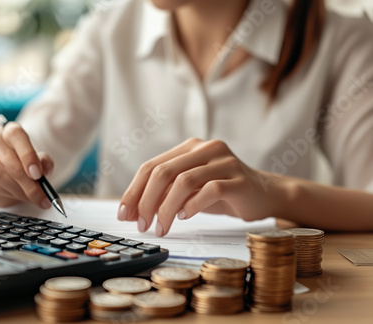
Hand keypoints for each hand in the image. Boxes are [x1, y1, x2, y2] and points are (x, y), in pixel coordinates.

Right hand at [0, 122, 53, 208]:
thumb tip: (44, 169)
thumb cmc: (24, 166)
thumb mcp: (38, 163)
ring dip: (15, 189)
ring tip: (29, 197)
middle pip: (7, 159)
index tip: (38, 175)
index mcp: (9, 130)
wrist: (7, 180)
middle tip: (40, 196)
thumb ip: (44, 163)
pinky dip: (2, 192)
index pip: (15, 134)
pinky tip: (13, 196)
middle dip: (26, 182)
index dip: (27, 155)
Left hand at [118, 138, 287, 236]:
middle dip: (146, 201)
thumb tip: (130, 212)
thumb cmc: (221, 193)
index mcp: (188, 147)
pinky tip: (185, 217)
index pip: (151, 166)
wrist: (263, 195)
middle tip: (142, 226)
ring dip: (166, 208)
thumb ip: (162, 195)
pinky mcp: (238, 179)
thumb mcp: (188, 191)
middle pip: (163, 172)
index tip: (124, 214)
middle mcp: (205, 148)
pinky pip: (210, 190)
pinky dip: (193, 205)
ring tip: (161, 228)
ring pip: (183, 181)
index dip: (134, 191)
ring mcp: (223, 161)